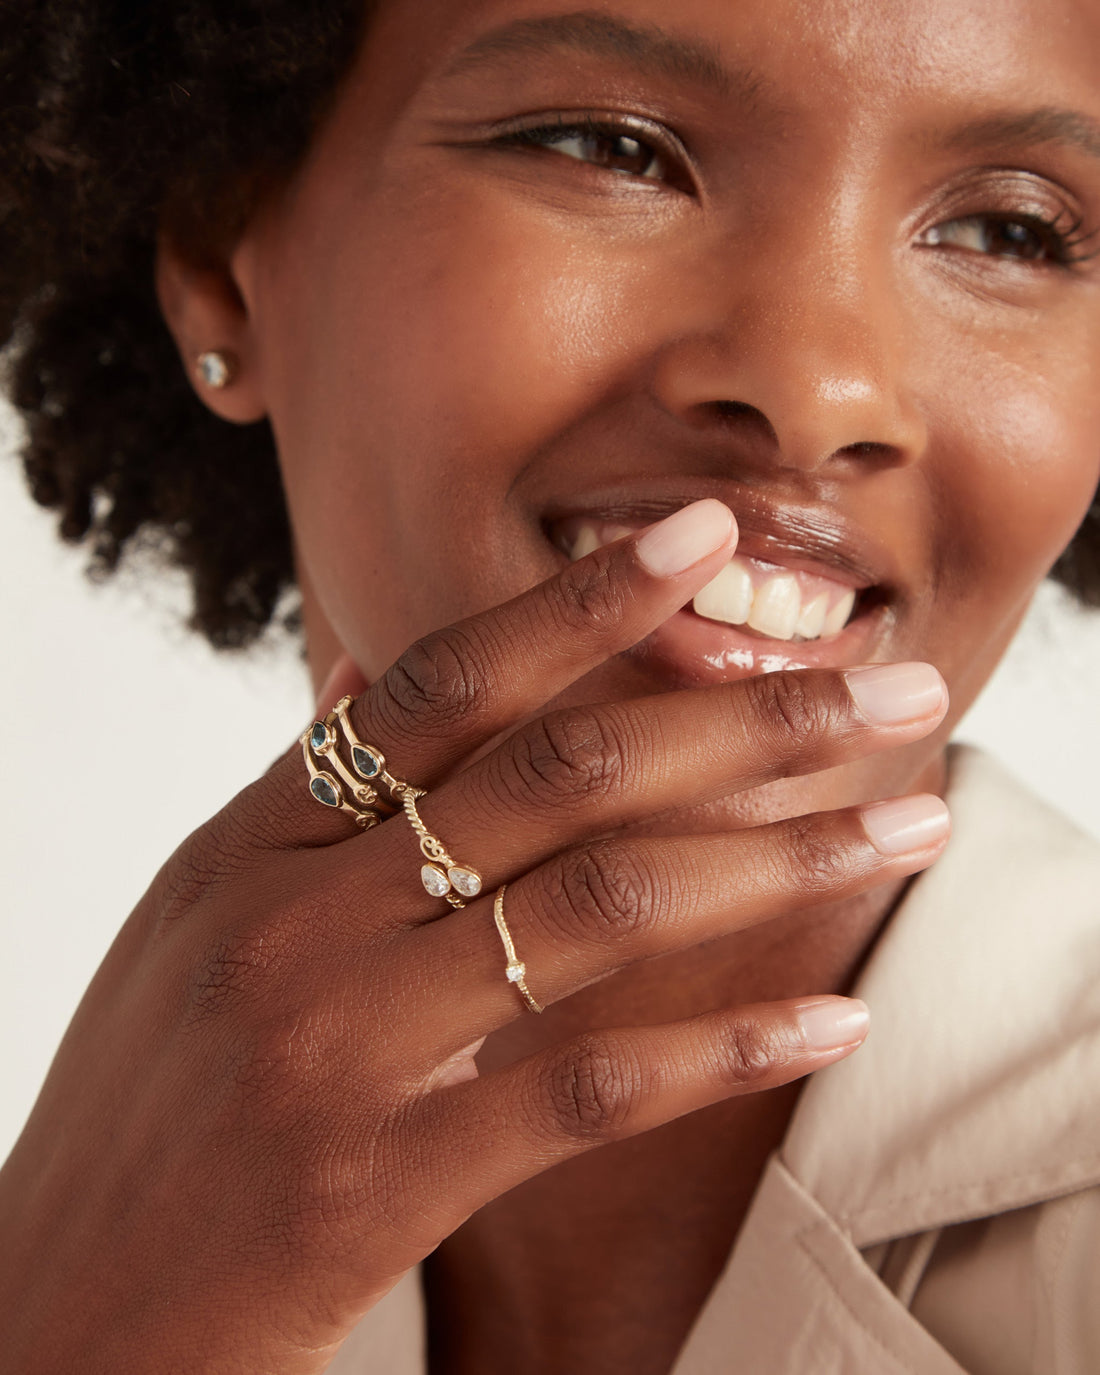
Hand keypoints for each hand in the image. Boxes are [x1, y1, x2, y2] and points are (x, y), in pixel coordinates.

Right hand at [0, 500, 948, 1372]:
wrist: (51, 1311)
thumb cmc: (145, 1105)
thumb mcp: (199, 921)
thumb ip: (306, 806)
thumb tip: (384, 684)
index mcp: (253, 844)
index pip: (441, 683)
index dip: (578, 600)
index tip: (700, 535)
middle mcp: (298, 921)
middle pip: (561, 775)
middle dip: (748, 720)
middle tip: (893, 692)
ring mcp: (338, 1049)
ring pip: (597, 909)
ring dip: (775, 860)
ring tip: (904, 827)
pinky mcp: (379, 1182)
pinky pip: (582, 1091)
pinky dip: (719, 1050)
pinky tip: (826, 1019)